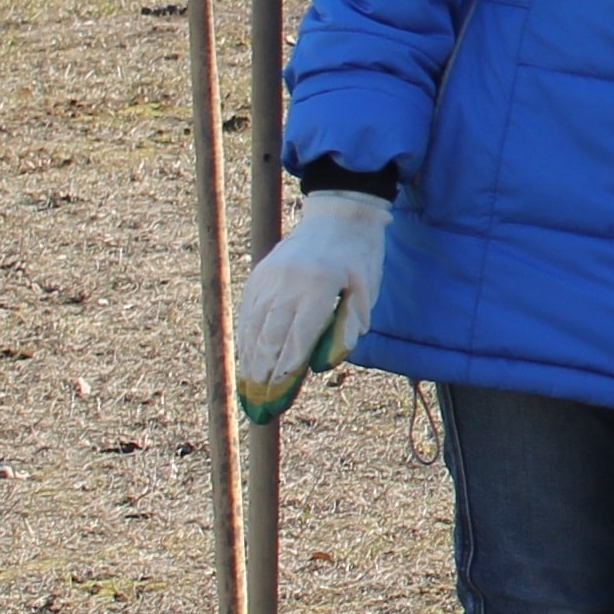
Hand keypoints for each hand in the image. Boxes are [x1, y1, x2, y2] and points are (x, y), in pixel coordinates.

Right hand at [232, 192, 389, 421]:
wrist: (339, 214)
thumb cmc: (360, 256)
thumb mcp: (367, 289)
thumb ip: (348, 325)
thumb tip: (322, 362)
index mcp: (317, 285)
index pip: (297, 335)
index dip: (287, 366)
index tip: (280, 390)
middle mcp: (287, 282)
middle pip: (270, 335)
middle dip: (265, 370)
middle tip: (261, 400)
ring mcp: (269, 277)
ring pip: (254, 326)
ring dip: (251, 358)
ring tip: (250, 387)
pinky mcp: (259, 275)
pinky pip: (249, 312)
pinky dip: (247, 337)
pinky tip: (246, 358)